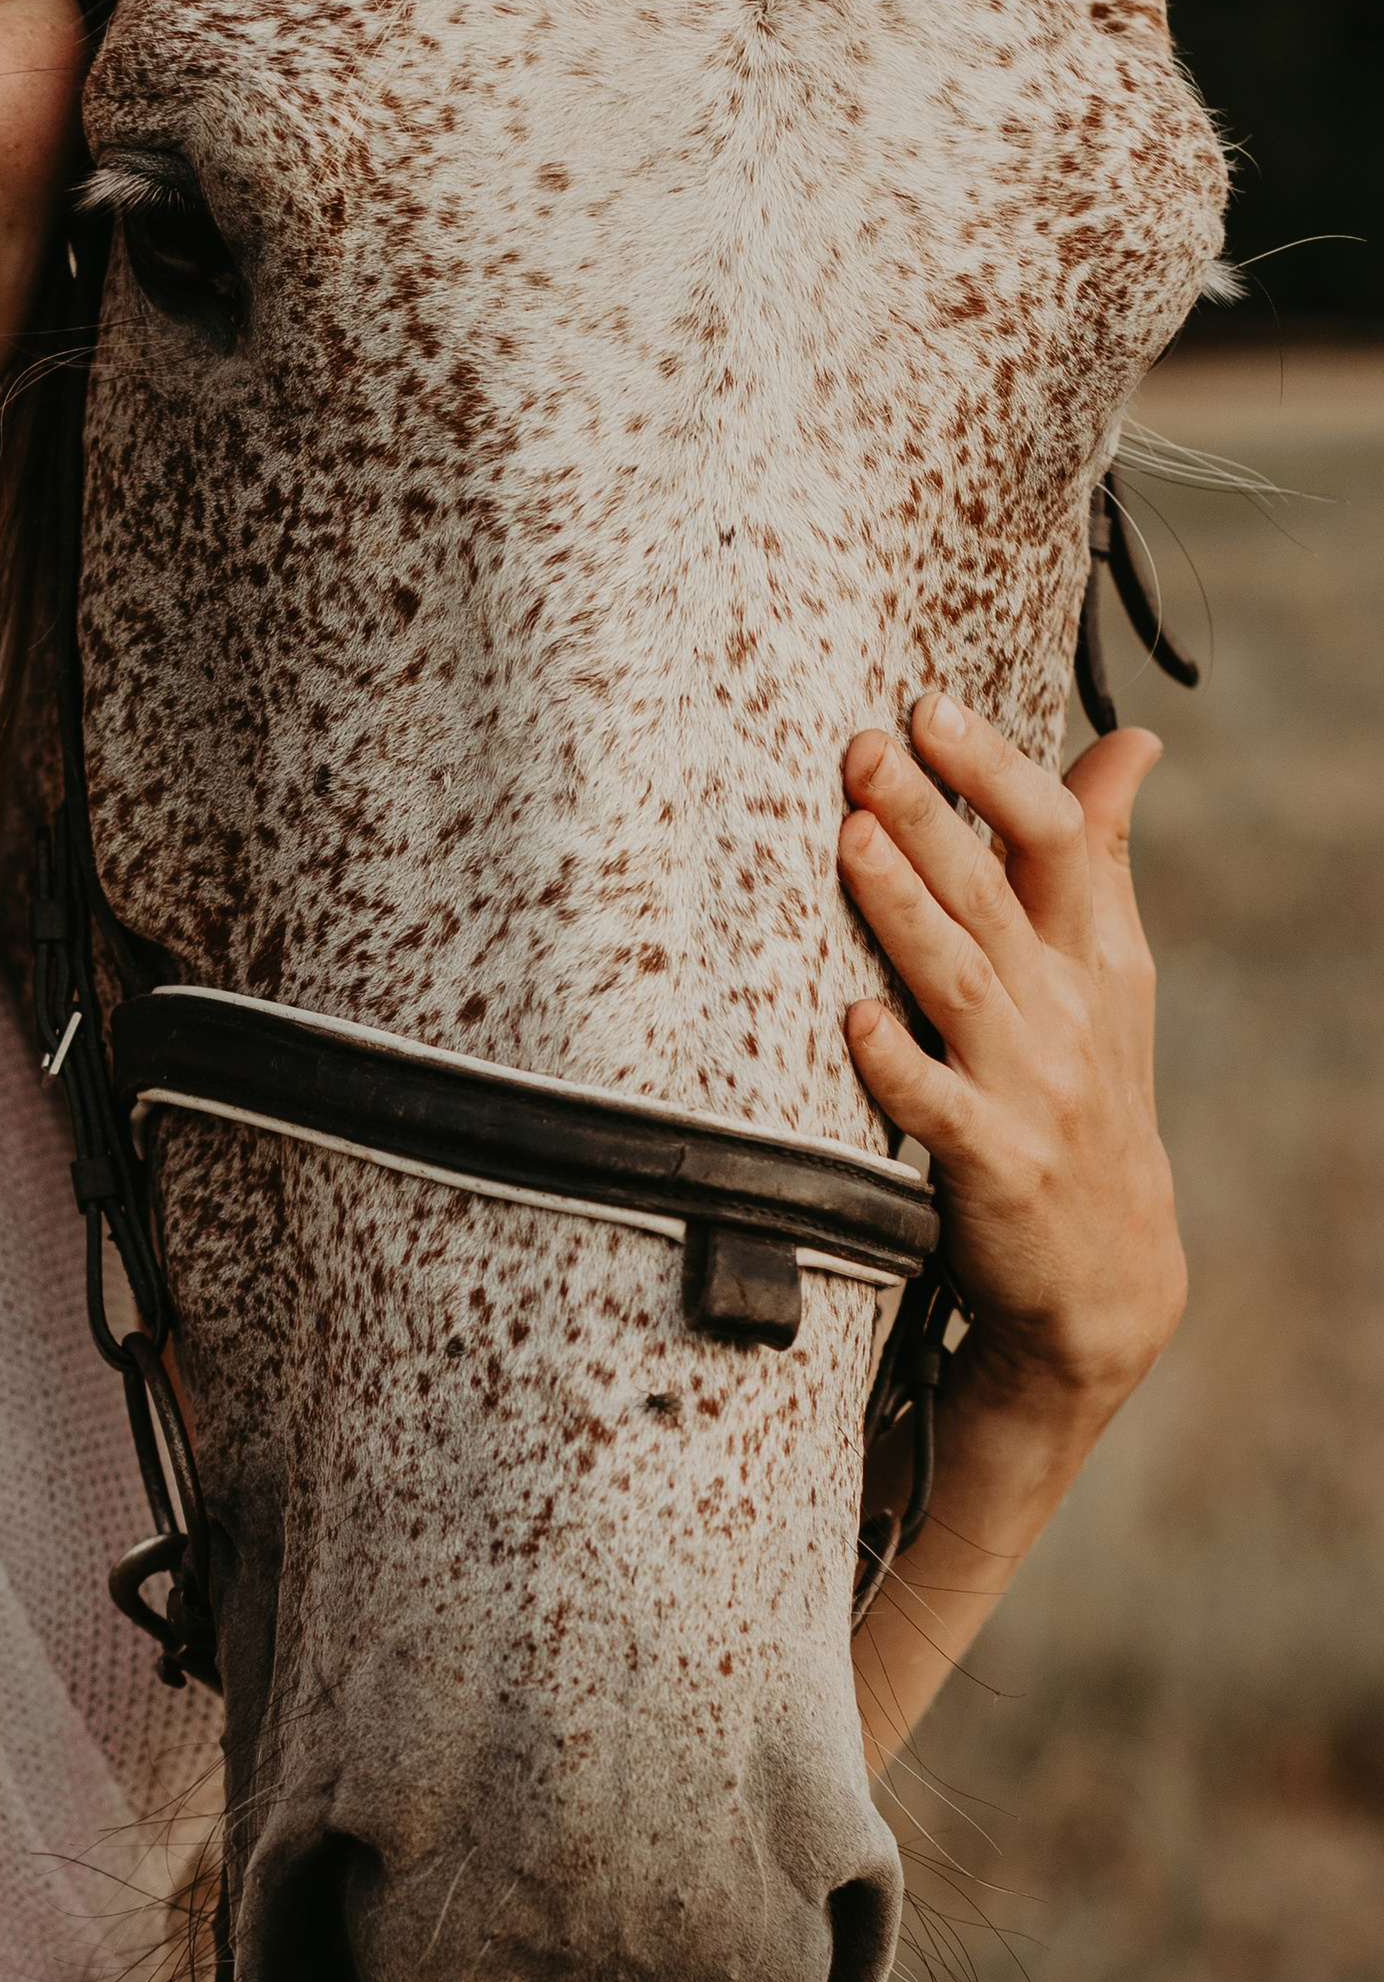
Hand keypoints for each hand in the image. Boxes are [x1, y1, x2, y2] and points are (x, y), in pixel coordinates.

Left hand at [836, 691, 1185, 1425]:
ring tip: (851, 839)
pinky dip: (896, 1063)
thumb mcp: (1110, 974)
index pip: (1057, 838)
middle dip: (928, 813)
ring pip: (959, 980)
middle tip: (864, 745)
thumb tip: (1131, 743)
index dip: (995, 768)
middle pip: (993, 892)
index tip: (930, 705)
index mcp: (1094, 955)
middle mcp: (1066, 1011)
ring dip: (904, 909)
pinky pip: (935, 1107)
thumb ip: (1098, 856)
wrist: (1109, 1275)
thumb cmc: (1087, 1092)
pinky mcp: (990, 1164)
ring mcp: (1030, 1088)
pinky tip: (849, 1021)